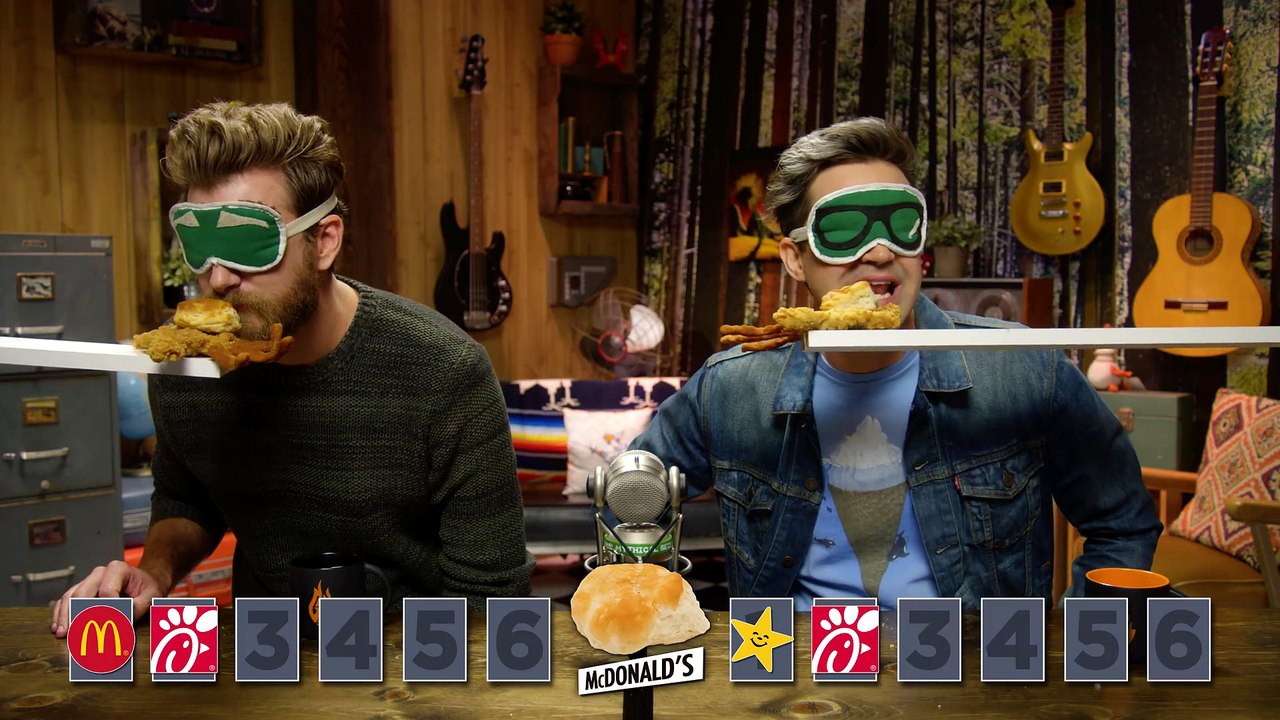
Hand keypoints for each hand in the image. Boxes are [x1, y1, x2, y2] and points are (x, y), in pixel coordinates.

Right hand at [50, 561, 164, 637]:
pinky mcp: (81, 590)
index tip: (108, 628)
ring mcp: (88, 581)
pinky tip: (58, 627)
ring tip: (62, 633)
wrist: (143, 582)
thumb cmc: (147, 588)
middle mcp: (99, 573)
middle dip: (78, 614)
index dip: (107, 610)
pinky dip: (60, 613)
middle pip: (82, 593)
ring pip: (70, 596)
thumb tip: (121, 619)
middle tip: (74, 633)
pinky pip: (65, 600)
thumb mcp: (151, 595)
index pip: (107, 592)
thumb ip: (139, 606)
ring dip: (65, 616)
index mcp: (117, 569)